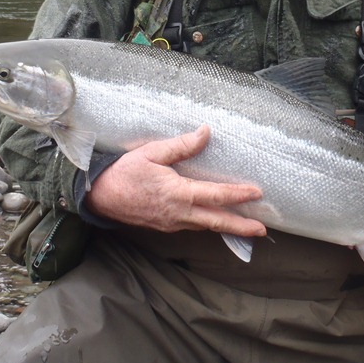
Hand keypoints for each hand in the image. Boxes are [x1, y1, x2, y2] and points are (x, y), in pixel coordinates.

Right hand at [84, 125, 265, 236]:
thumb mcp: (152, 152)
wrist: (100, 197)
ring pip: (205, 226)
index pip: (215, 195)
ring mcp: (172, 223)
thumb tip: (206, 132)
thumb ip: (181, 146)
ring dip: (227, 227)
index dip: (238, 194)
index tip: (257, 193)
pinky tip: (214, 220)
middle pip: (216, 221)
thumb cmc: (125, 172)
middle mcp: (178, 213)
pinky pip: (192, 227)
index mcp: (178, 193)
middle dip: (241, 227)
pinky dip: (208, 225)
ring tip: (247, 227)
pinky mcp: (165, 227)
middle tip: (263, 230)